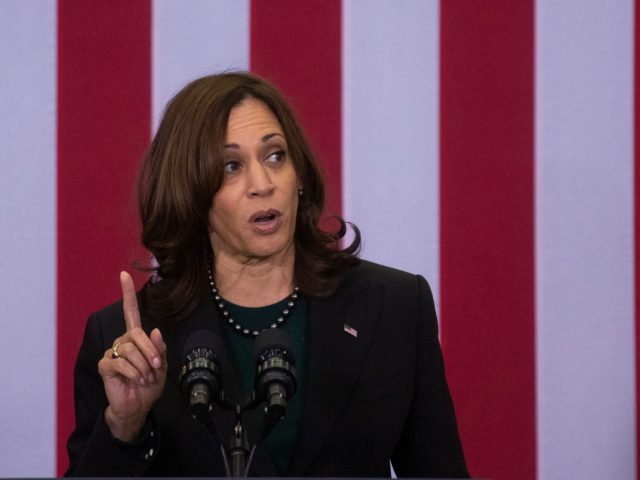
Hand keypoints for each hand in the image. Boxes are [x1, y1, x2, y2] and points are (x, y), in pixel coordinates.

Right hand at [98, 271, 166, 440]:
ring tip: (146, 377)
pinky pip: (119, 363)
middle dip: (150, 351)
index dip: (127, 293)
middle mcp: (123, 341)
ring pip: (129, 350)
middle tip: (156, 366)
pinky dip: (133, 372)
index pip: (131, 312)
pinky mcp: (105, 366)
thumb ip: (160, 348)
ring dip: (143, 366)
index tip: (124, 274)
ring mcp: (112, 353)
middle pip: (137, 334)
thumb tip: (154, 330)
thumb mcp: (161, 365)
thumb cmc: (149, 384)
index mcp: (136, 338)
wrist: (138, 405)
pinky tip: (136, 380)